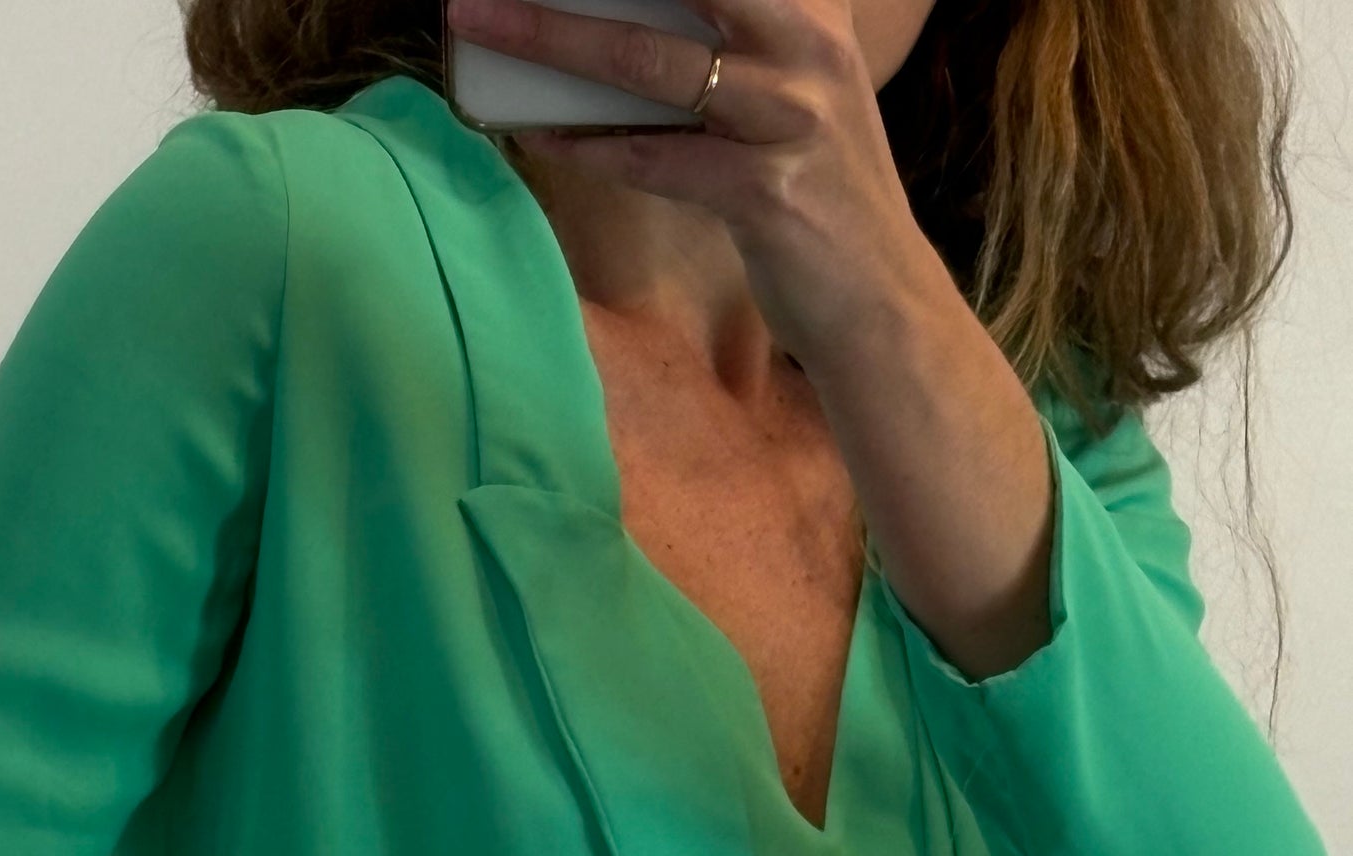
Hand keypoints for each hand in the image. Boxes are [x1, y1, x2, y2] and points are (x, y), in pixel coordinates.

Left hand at [444, 0, 1057, 677]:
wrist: (884, 310)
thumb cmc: (824, 204)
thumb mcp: (795, 100)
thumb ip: (738, 51)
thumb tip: (622, 32)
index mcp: (813, 12)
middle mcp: (808, 49)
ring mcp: (790, 119)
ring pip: (650, 62)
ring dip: (555, 43)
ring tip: (486, 27)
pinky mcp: (765, 193)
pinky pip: (654, 159)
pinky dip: (588, 146)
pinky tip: (537, 135)